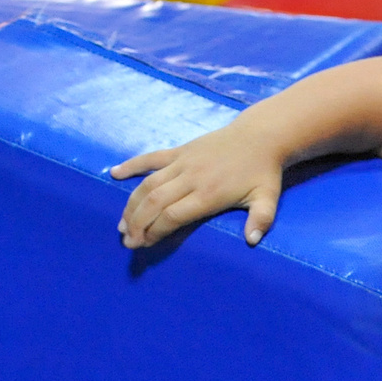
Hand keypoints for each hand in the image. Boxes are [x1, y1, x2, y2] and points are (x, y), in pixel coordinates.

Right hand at [109, 124, 285, 248]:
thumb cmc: (263, 172)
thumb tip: (251, 241)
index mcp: (208, 194)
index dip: (154, 231)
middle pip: (154, 202)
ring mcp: (182, 162)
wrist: (260, 136)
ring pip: (148, 183)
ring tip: (121, 224)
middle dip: (137, 223)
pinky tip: (114, 174)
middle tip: (128, 241)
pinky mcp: (179, 150)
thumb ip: (260, 220)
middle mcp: (190, 178)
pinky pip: (151, 158)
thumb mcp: (268, 198)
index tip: (144, 244)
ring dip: (131, 204)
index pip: (172, 215)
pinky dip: (131, 165)